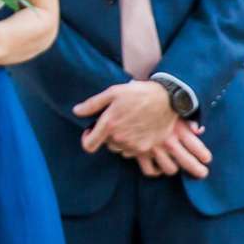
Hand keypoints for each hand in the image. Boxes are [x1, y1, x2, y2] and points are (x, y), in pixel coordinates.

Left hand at [74, 80, 211, 178]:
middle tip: (118, 120)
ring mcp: (134, 145)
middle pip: (107, 144)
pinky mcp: (146, 148)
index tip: (91, 131)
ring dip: (121, 140)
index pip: (89, 145)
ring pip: (120, 148)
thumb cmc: (138, 93)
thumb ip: (92, 104)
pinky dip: (133, 143)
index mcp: (109, 124)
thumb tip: (76, 111)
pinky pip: (133, 151)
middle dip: (108, 135)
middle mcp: (120, 138)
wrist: (167, 100)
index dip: (86, 139)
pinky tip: (139, 129)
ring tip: (130, 123)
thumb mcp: (113, 92)